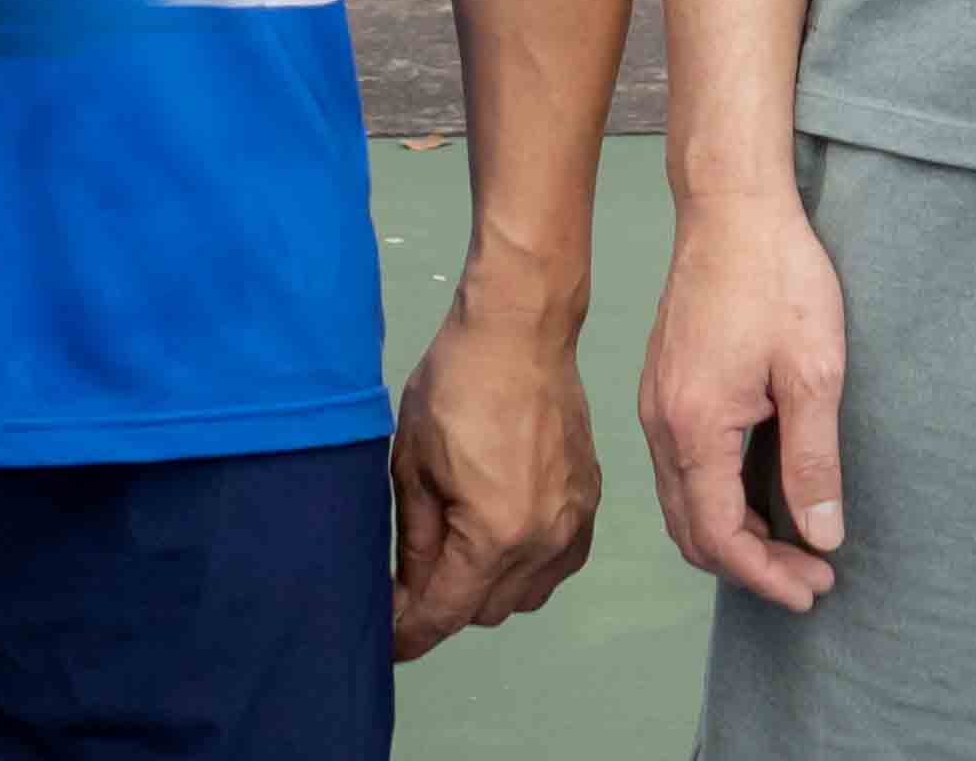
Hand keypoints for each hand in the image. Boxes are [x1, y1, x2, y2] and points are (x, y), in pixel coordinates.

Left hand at [393, 276, 602, 657]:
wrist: (521, 332)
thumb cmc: (458, 386)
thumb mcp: (412, 467)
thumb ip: (413, 541)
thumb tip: (406, 592)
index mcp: (496, 535)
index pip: (446, 612)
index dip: (410, 634)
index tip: (387, 643)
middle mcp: (544, 541)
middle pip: (485, 611)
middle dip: (443, 605)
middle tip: (409, 579)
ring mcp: (573, 524)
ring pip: (524, 596)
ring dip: (486, 590)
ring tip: (452, 551)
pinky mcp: (588, 504)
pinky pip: (556, 566)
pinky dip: (524, 567)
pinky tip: (497, 537)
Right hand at [635, 186, 853, 610]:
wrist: (732, 205)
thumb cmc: (776, 276)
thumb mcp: (814, 372)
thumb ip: (814, 461)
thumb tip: (821, 535)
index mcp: (695, 426)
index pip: (720, 536)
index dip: (766, 575)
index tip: (814, 590)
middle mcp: (662, 422)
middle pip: (693, 531)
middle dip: (751, 567)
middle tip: (812, 577)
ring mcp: (656, 404)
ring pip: (682, 503)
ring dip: (733, 536)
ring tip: (793, 545)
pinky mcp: (664, 387)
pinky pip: (680, 469)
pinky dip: (716, 500)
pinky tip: (760, 494)